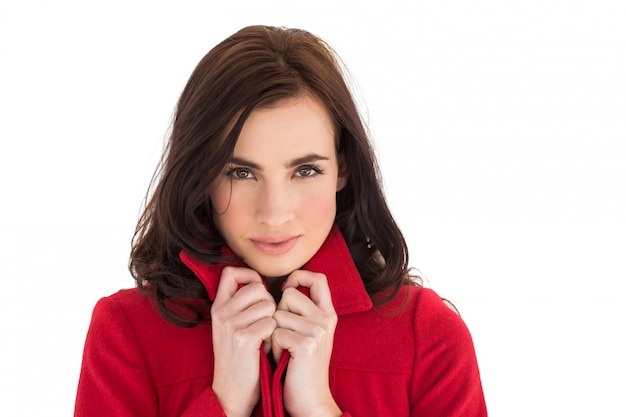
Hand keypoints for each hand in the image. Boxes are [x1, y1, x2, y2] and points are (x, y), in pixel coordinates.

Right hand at [210, 266, 276, 416]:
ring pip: (267, 304)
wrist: (231, 392)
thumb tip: (259, 283)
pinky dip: (273, 335)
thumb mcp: (230, 327)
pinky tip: (265, 347)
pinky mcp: (244, 338)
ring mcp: (231, 325)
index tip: (258, 289)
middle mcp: (221, 313)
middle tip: (266, 321)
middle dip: (268, 301)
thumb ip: (240, 305)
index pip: (230, 272)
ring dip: (273, 320)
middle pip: (256, 287)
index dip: (249, 275)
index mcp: (218, 307)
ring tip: (264, 337)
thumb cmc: (239, 358)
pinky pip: (271, 322)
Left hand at [272, 270, 341, 416]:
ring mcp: (317, 331)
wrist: (310, 399)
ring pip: (278, 314)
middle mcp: (326, 319)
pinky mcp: (306, 344)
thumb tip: (285, 287)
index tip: (285, 288)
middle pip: (289, 294)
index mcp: (328, 314)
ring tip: (284, 350)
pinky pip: (275, 332)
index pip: (318, 278)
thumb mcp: (310, 333)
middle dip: (278, 313)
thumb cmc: (301, 365)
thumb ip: (304, 311)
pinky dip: (272, 347)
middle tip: (285, 336)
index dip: (299, 276)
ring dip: (273, 334)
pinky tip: (282, 359)